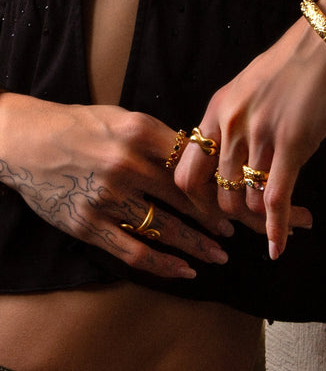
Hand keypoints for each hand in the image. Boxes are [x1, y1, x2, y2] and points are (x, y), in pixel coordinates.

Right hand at [0, 94, 231, 277]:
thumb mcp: (122, 118)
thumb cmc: (80, 125)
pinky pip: (134, 251)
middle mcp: (125, 163)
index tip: (234, 194)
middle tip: (235, 229)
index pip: (191, 161)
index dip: (217, 181)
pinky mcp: (88, 226)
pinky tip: (185, 271)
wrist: (27, 141)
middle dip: (215, 217)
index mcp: (138, 131)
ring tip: (219, 254)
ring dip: (198, 245)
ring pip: (166, 228)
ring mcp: (106, 197)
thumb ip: (159, 137)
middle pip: (185, 197)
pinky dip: (164, 265)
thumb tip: (197, 157)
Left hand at [174, 15, 325, 259]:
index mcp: (217, 109)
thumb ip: (237, 118)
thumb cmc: (295, 60)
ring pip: (246, 199)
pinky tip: (278, 247)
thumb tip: (238, 153)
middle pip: (216, 192)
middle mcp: (231, 124)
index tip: (215, 210)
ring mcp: (260, 134)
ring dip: (260, 219)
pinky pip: (276, 198)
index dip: (198, 199)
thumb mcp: (250, 85)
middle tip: (249, 223)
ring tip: (276, 221)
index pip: (188, 170)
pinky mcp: (292, 142)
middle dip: (232, 215)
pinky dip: (277, 229)